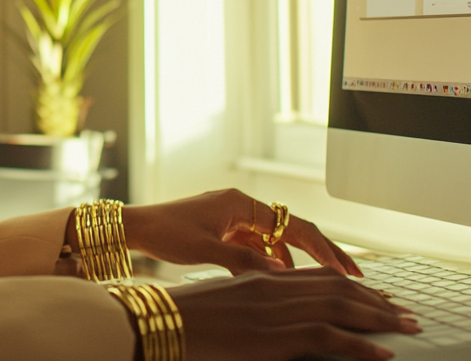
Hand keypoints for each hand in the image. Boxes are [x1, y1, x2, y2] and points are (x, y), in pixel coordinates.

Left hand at [120, 189, 362, 274]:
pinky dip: (269, 261)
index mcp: (239, 203)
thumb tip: (278, 274)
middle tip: (351, 276)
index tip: (347, 270)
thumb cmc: (165, 232)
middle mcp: (240, 207)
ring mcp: (233, 218)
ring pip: (275, 240)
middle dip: (321, 253)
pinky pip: (256, 246)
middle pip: (291, 230)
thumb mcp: (206, 249)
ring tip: (316, 283)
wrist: (136, 227)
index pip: (294, 226)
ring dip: (294, 260)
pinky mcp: (224, 230)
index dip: (324, 249)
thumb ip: (243, 261)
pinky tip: (276, 278)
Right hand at [167, 267, 416, 360]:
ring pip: (340, 306)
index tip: (375, 295)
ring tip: (406, 328)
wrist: (154, 321)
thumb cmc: (176, 316)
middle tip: (404, 313)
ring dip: (380, 318)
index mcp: (257, 278)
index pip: (315, 275)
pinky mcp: (272, 335)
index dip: (350, 283)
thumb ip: (246, 302)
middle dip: (375, 300)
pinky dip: (361, 345)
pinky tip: (382, 352)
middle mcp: (270, 286)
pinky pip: (329, 335)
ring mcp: (272, 309)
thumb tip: (264, 316)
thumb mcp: (217, 302)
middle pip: (335, 286)